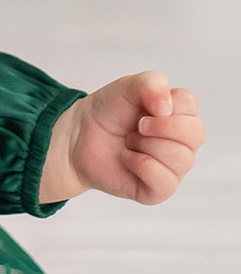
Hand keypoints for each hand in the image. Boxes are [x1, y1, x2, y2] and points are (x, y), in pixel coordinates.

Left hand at [42, 72, 204, 205]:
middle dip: (160, 126)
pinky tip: (127, 158)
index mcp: (180, 115)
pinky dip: (141, 165)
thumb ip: (151, 83)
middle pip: (195, 133)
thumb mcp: (126, 87)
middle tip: (136, 126)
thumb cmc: (107, 112)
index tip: (143, 106)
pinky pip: (165, 182)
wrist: (78, 138)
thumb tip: (166, 107)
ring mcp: (174, 168)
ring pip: (182, 158)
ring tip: (129, 142)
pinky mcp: (159, 190)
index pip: (190, 105)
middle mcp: (183, 143)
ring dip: (145, 145)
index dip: (163, 103)